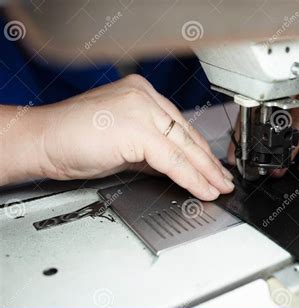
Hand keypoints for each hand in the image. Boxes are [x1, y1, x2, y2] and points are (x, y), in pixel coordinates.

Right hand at [11, 74, 233, 199]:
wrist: (42, 141)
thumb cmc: (73, 139)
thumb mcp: (123, 142)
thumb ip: (150, 151)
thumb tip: (174, 166)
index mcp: (142, 94)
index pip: (180, 125)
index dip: (199, 150)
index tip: (211, 167)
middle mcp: (144, 96)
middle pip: (186, 135)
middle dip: (208, 162)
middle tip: (223, 180)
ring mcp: (141, 109)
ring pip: (184, 146)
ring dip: (205, 172)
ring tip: (218, 188)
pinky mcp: (136, 128)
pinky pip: (172, 159)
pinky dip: (190, 177)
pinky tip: (202, 188)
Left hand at [227, 48, 298, 176]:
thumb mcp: (287, 113)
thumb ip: (263, 128)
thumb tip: (238, 155)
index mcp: (278, 91)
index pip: (254, 112)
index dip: (242, 135)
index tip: (234, 157)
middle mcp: (294, 91)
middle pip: (274, 119)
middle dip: (264, 146)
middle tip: (256, 167)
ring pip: (298, 126)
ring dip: (286, 152)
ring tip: (278, 171)